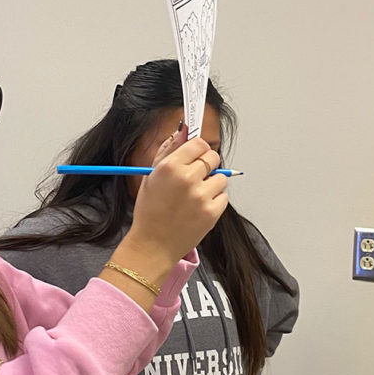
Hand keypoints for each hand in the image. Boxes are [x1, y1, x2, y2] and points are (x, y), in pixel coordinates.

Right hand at [124, 134, 228, 268]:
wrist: (152, 246)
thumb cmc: (150, 211)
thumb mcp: (152, 176)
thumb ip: (169, 149)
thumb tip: (184, 129)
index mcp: (170, 167)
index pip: (198, 143)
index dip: (198, 150)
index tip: (195, 156)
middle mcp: (186, 179)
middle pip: (213, 157)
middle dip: (206, 165)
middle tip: (195, 178)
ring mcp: (201, 196)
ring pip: (221, 177)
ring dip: (211, 184)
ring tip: (194, 196)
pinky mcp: (212, 213)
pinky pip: (223, 197)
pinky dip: (214, 201)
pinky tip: (198, 208)